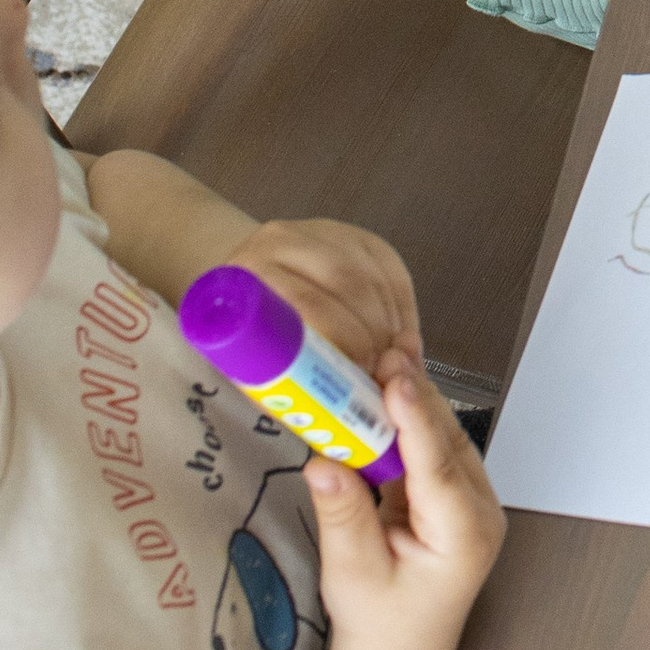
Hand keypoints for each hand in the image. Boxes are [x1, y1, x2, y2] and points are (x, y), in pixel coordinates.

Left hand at [228, 219, 419, 376]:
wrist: (245, 284)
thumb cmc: (246, 332)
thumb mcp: (246, 357)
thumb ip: (278, 380)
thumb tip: (332, 417)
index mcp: (249, 272)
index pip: (307, 303)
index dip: (342, 341)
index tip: (357, 374)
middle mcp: (282, 241)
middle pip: (346, 285)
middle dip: (372, 335)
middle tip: (381, 374)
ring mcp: (322, 232)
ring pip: (373, 279)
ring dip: (390, 325)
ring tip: (392, 361)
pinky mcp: (356, 235)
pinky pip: (392, 271)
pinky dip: (403, 307)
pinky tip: (400, 335)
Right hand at [304, 355, 503, 649]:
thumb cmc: (379, 623)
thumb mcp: (351, 575)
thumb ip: (344, 517)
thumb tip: (323, 461)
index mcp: (463, 537)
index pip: (438, 468)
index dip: (416, 419)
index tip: (395, 377)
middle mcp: (480, 511)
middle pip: (445, 442)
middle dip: (414, 396)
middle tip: (380, 351)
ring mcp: (473, 499)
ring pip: (444, 437)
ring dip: (413, 399)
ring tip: (383, 356)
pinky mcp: (455, 492)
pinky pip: (434, 446)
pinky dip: (411, 418)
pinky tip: (388, 386)